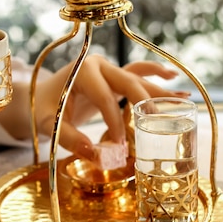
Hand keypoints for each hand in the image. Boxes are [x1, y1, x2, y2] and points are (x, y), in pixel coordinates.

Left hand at [0, 54, 187, 159]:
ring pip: (137, 79)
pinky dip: (154, 74)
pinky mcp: (113, 77)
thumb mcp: (49, 124)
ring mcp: (108, 69)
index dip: (114, 122)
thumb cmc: (43, 109)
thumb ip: (70, 139)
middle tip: (161, 123)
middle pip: (128, 83)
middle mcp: (98, 65)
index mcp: (82, 72)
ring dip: (160, 90)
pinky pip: (137, 73)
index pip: (105, 98)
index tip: (119, 145)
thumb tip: (97, 155)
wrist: (38, 97)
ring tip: (184, 99)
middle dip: (146, 103)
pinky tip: (172, 78)